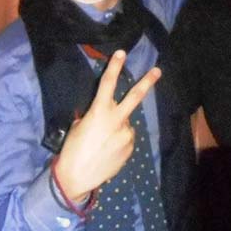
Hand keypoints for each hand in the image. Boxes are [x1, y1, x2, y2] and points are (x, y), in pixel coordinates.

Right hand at [54, 50, 160, 201]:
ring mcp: (126, 135)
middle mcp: (117, 120)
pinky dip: (119, 140)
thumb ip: (92, 116)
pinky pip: (126, 139)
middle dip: (147, 82)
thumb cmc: (72, 149)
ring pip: (126, 124)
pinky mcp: (130, 148)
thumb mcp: (78, 126)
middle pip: (135, 97)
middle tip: (158, 71)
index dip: (114, 66)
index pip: (108, 83)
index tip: (121, 53)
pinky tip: (108, 150)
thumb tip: (102, 116)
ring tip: (103, 142)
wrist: (77, 177)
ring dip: (118, 127)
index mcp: (99, 111)